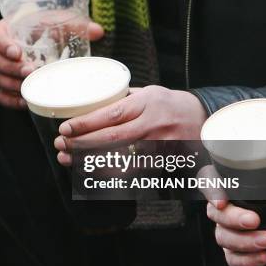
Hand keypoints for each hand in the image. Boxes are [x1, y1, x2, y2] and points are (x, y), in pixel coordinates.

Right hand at [0, 19, 103, 109]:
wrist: (48, 43)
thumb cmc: (49, 28)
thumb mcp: (61, 22)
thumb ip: (77, 24)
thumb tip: (98, 32)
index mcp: (8, 30)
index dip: (2, 44)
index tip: (17, 51)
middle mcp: (1, 51)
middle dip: (11, 68)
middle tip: (29, 71)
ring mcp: (2, 70)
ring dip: (12, 84)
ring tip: (29, 87)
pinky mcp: (8, 87)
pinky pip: (2, 97)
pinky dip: (12, 100)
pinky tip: (26, 102)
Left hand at [54, 85, 207, 165]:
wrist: (205, 120)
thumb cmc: (169, 104)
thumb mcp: (149, 92)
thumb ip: (121, 99)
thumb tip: (88, 103)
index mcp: (147, 103)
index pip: (111, 114)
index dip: (85, 123)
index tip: (65, 127)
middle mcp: (153, 125)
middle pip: (111, 138)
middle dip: (81, 143)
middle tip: (61, 144)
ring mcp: (159, 147)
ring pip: (119, 159)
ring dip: (89, 162)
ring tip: (68, 159)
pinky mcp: (162, 164)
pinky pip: (130, 172)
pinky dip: (107, 173)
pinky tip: (89, 171)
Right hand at [206, 153, 265, 265]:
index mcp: (237, 187)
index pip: (210, 180)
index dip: (210, 190)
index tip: (221, 200)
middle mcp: (229, 208)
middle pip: (215, 212)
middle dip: (232, 218)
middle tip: (253, 220)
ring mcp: (230, 231)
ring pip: (222, 236)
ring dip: (243, 241)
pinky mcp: (237, 252)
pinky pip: (232, 258)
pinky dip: (245, 260)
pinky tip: (262, 257)